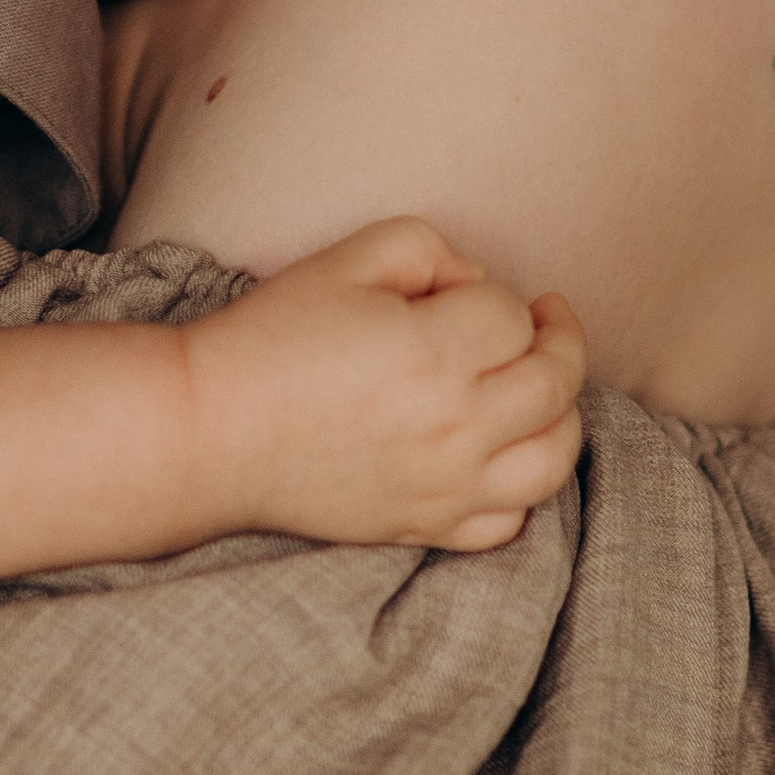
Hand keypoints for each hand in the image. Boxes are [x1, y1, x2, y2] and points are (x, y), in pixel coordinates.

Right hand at [184, 220, 585, 552]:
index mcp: (435, 353)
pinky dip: (523, 489)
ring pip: (553, 459)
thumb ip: (430, 248)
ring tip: (544, 389)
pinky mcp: (423, 526)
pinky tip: (504, 456)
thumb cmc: (273, 336)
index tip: (456, 290)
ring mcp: (445, 486)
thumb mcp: (347, 258)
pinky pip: (508, 523)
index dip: (491, 292)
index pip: (512, 317)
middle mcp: (455, 427)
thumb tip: (477, 285)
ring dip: (563, 415)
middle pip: (555, 383)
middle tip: (547, 320)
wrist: (211, 431)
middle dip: (562, 341)